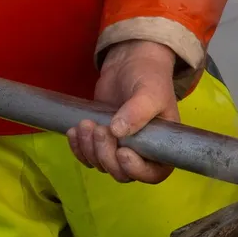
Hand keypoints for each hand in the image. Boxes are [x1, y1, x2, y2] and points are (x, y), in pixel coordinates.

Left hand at [67, 39, 179, 183]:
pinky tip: (75, 131)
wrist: (130, 63)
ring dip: (89, 149)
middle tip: (99, 129)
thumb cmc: (149, 77)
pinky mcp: (101, 141)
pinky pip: (87, 156)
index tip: (122, 151)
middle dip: (106, 155)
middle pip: (122, 173)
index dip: (136, 170)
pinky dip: (78, 148)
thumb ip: (138, 111)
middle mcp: (143, 153)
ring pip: (102, 165)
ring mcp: (120, 148)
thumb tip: (118, 132)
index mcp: (162, 146)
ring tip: (86, 123)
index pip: (153, 174)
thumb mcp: (150, 92)